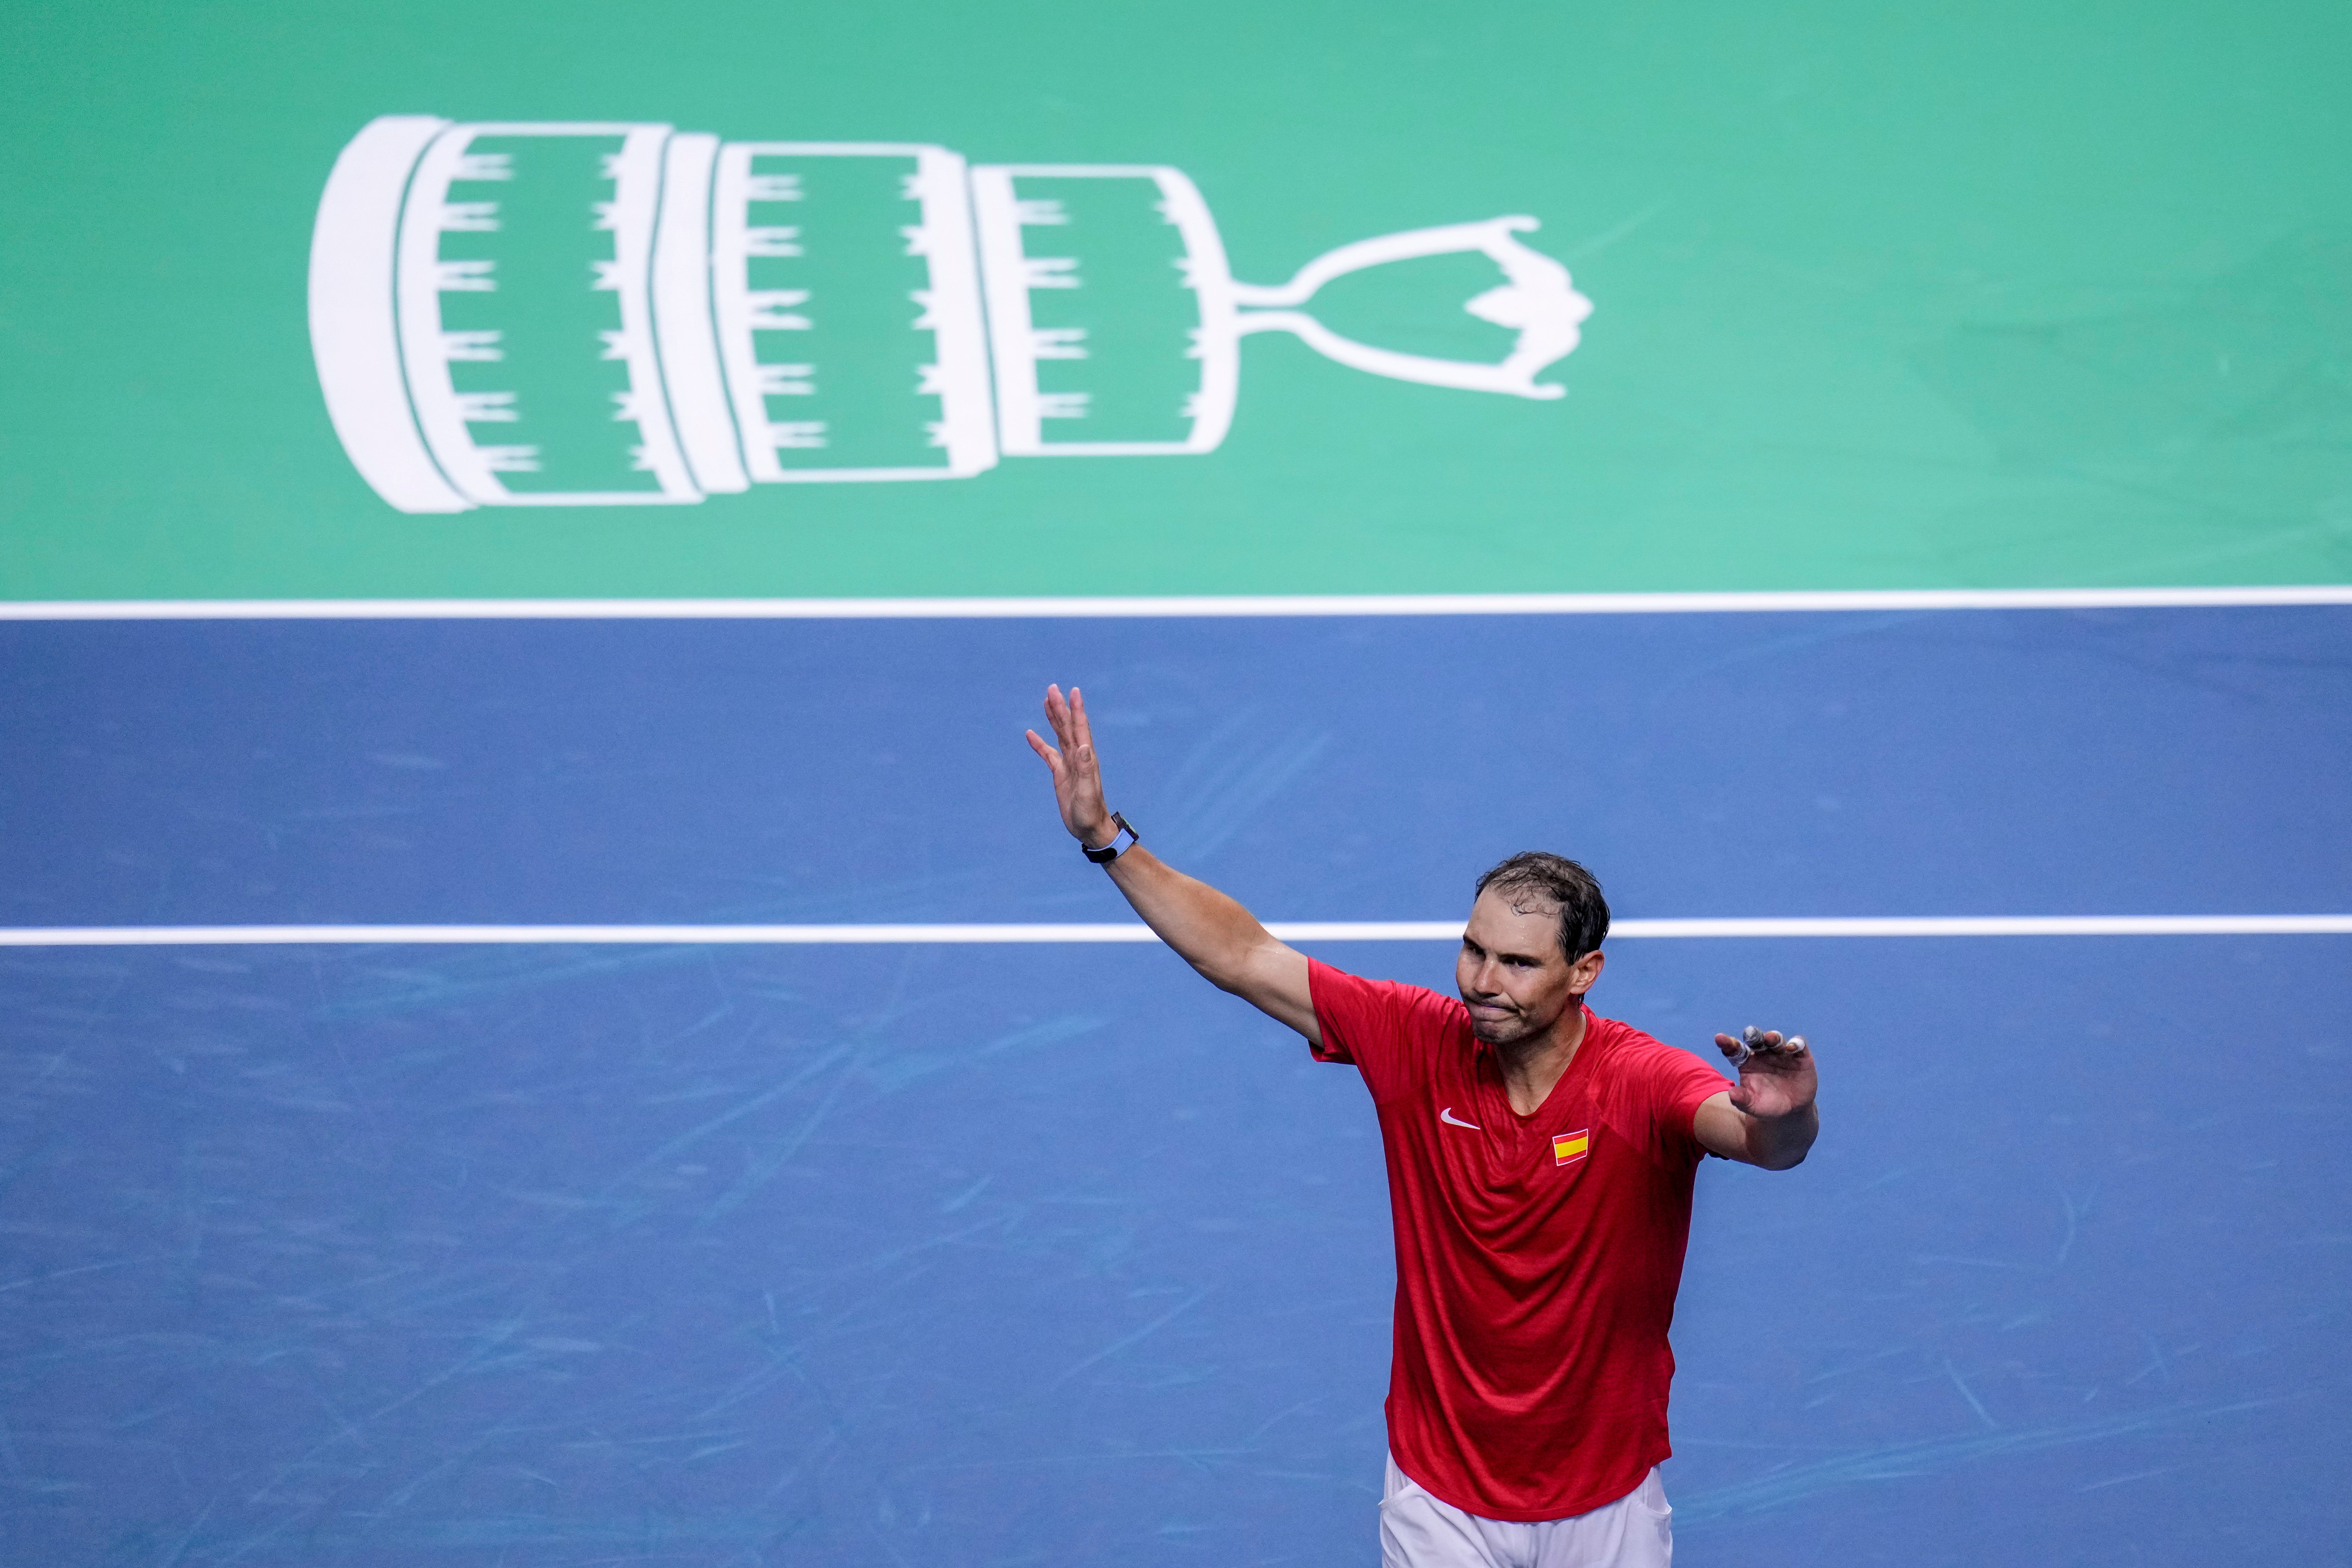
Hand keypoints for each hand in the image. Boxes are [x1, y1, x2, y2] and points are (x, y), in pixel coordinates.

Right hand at [1025, 684, 1116, 847]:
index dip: (1076, 710)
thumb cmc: (1090, 813)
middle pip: (1068, 727)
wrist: (1090, 829)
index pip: (1080, 729)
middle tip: (1052, 688)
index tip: (1073, 691)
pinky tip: (1031, 734)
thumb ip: (1085, 769)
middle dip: (1061, 707)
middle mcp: (1078, 757)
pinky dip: (1040, 743)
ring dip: (1054, 718)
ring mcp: (1069, 764)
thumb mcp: (1087, 792)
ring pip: (1060, 735)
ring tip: (1046, 700)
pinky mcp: (1060, 774)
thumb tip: (1084, 746)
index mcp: (1086, 759)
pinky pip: (1048, 754)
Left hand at [1712, 1026, 1816, 1119]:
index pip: (1735, 1050)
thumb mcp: (1752, 1106)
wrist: (1791, 1112)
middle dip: (1753, 1035)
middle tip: (1749, 1033)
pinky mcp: (1800, 1056)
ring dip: (1773, 1037)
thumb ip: (1741, 1100)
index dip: (1728, 1044)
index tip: (1720, 1039)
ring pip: (1776, 1039)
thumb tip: (1731, 1094)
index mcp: (1747, 1062)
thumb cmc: (1766, 1106)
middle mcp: (1763, 1054)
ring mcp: (1781, 1053)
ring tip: (1770, 1039)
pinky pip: (1798, 1044)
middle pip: (1756, 1040)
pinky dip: (1796, 1043)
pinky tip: (1792, 1047)